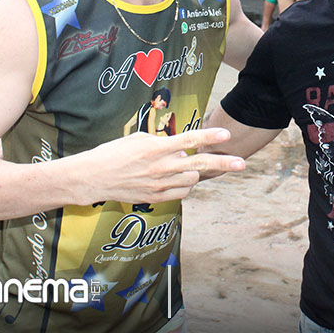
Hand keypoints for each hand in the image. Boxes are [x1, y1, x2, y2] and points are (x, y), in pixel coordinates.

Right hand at [77, 127, 244, 205]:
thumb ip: (161, 142)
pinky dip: (185, 184)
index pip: (188, 140)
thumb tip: (180, 146)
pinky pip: (181, 192)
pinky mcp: (154, 198)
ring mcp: (158, 185)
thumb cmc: (112, 153)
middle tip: (242, 164)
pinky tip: (178, 178)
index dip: (210, 137)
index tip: (226, 134)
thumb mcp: (136, 139)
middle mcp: (160, 167)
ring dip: (195, 171)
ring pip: (192, 179)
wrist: (91, 178)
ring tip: (185, 165)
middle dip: (223, 163)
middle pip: (198, 164)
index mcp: (155, 148)